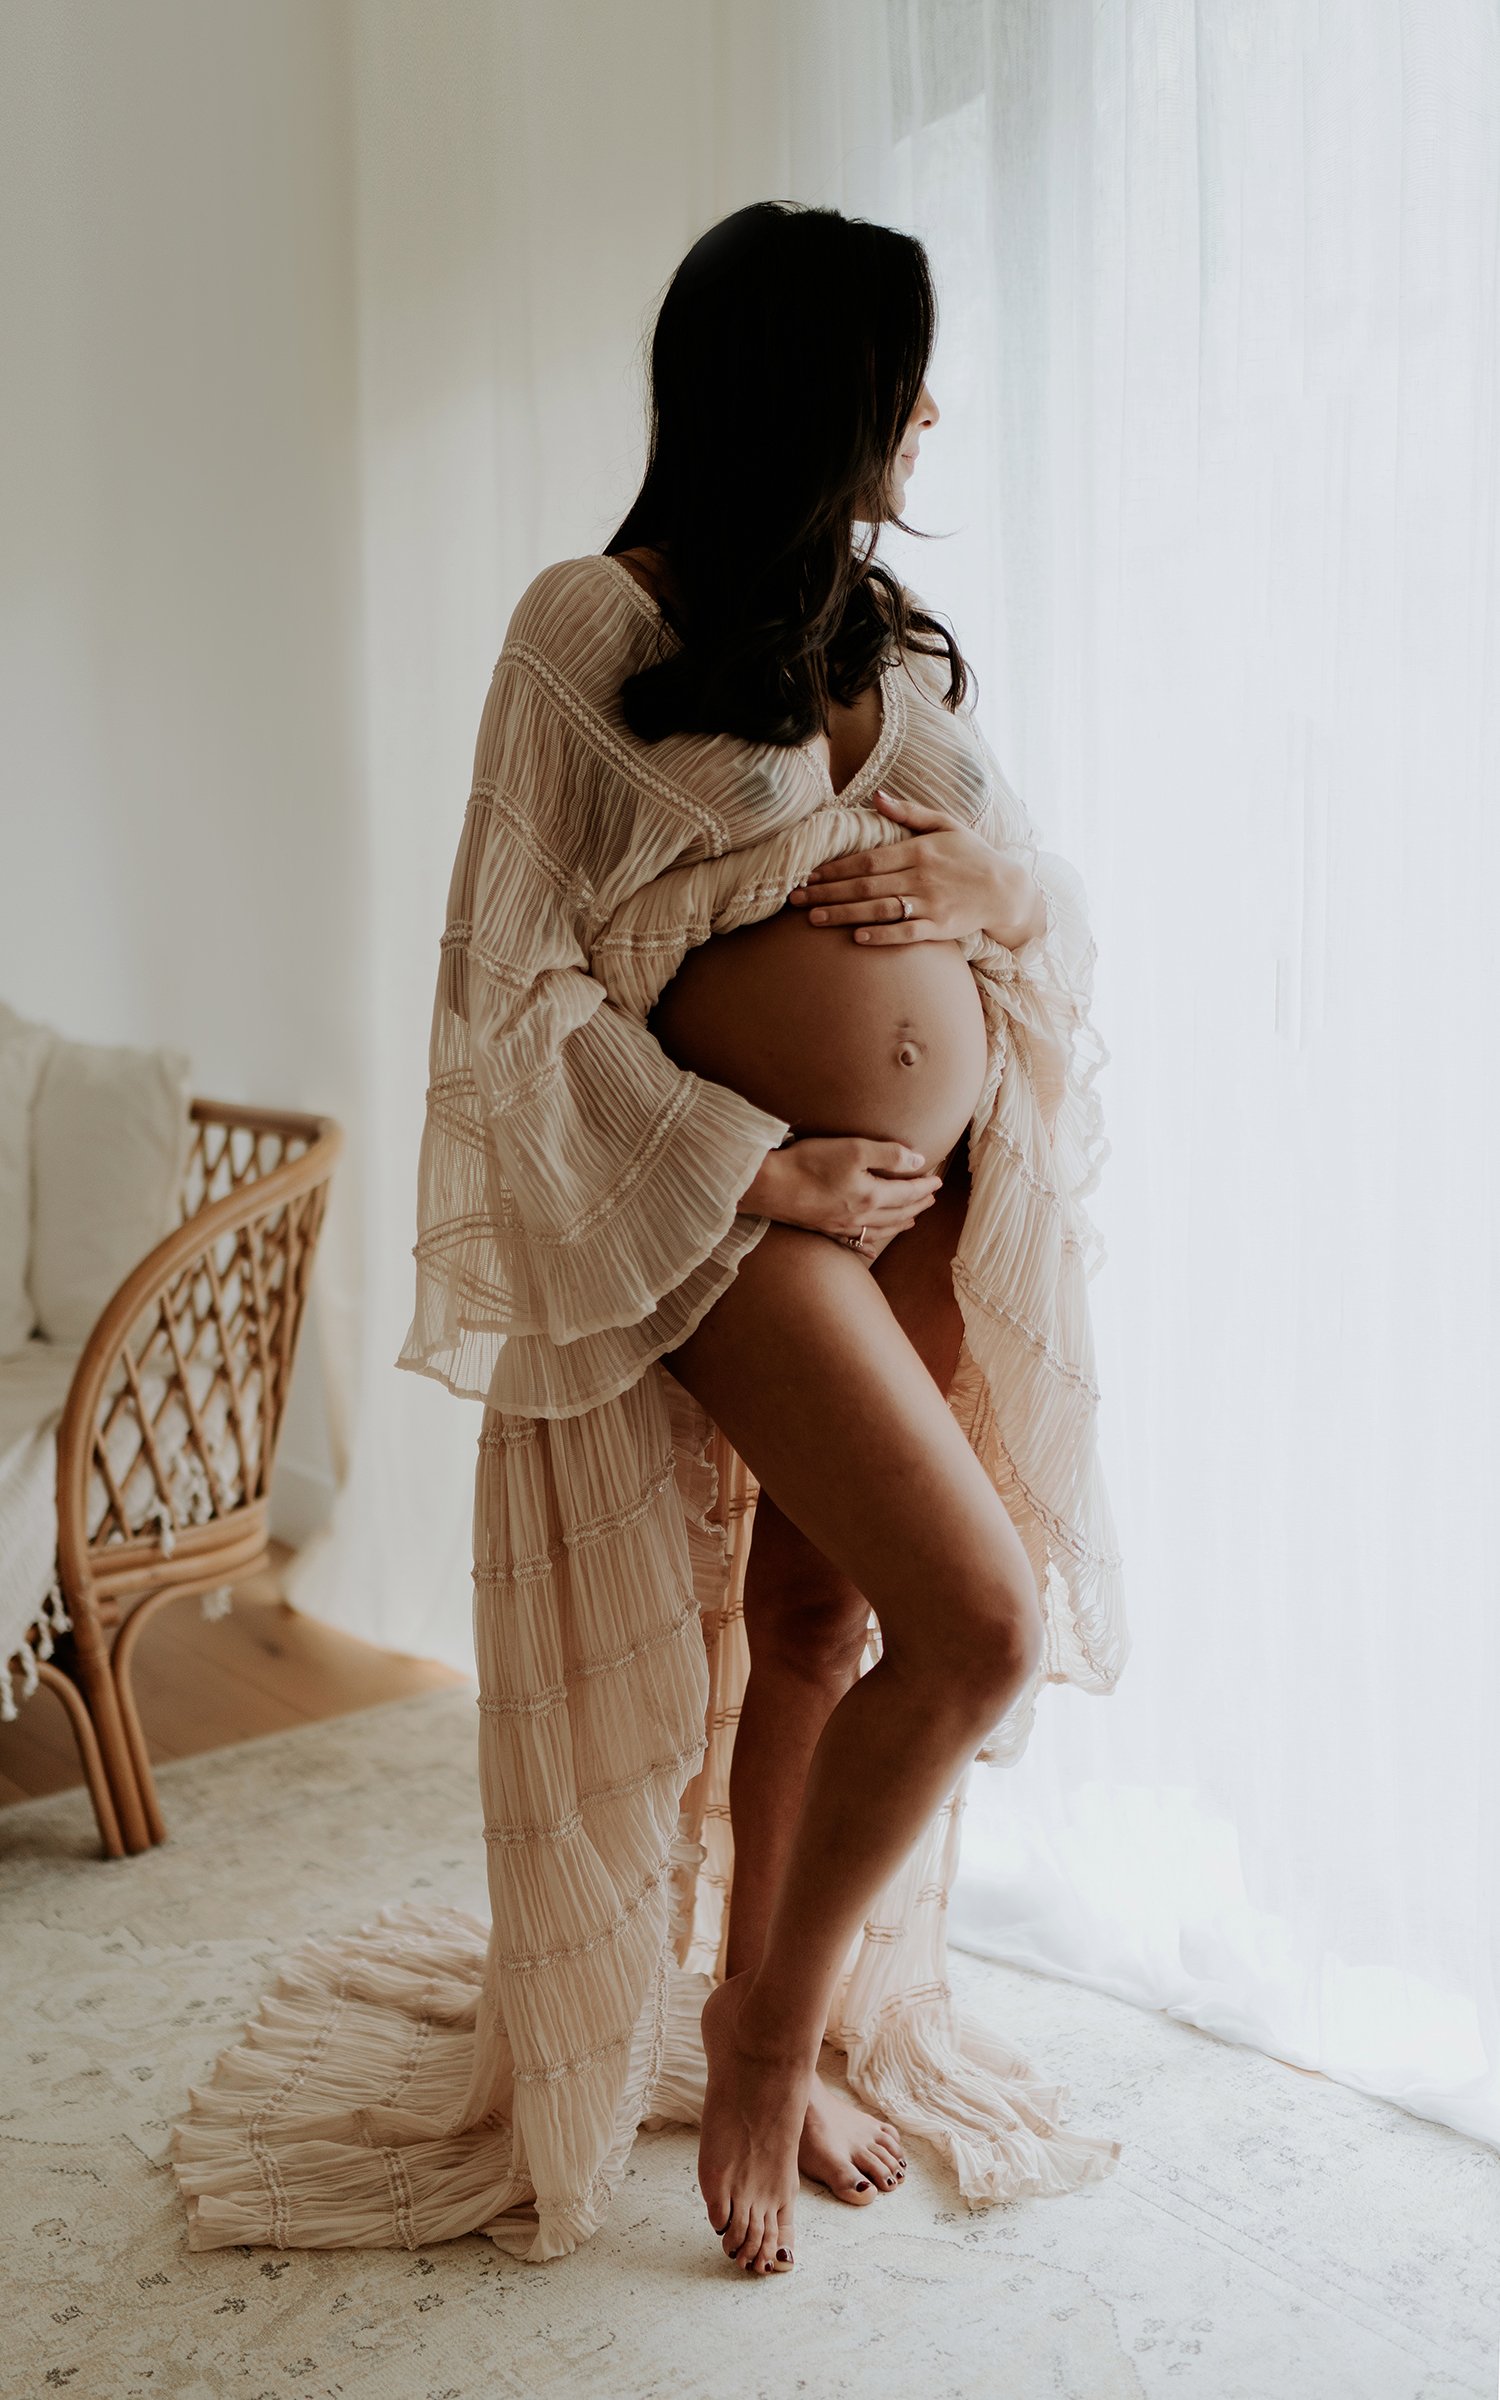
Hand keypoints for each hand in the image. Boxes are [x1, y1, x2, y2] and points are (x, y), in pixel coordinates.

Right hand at [738, 1137, 941, 1246]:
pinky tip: (874, 1240)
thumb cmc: (810, 1163)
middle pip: (899, 1214)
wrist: (769, 1186)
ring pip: (882, 1229)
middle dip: (918, 1205)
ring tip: (911, 1219)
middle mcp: (861, 1217)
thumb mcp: (854, 1149)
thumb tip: (918, 1162)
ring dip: (901, 1223)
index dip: (925, 1186)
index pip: (908, 1193)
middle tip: (931, 1199)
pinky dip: (874, 1239)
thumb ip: (890, 1155)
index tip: (937, 1180)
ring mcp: (843, 1226)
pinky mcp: (826, 1229)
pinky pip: (859, 1239)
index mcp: (872, 1197)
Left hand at [787, 789, 1044, 947]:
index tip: (809, 874)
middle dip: (828, 892)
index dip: (836, 868)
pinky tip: (857, 938)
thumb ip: (909, 812)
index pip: (868, 859)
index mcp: (919, 850)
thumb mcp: (946, 823)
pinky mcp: (940, 928)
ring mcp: (930, 904)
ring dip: (844, 914)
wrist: (1006, 889)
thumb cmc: (972, 854)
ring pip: (880, 909)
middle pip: (866, 885)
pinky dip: (883, 935)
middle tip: (795, 899)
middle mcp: (921, 877)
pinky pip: (907, 934)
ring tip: (813, 919)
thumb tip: (876, 796)